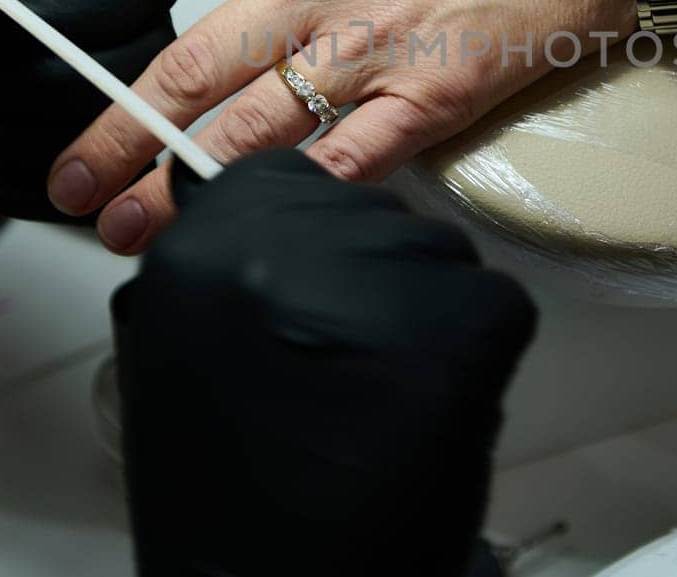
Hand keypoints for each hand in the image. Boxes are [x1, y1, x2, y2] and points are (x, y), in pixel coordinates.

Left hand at [0, 0, 636, 251]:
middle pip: (184, 70)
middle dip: (113, 136)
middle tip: (69, 185)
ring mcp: (369, 47)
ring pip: (251, 133)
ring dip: (184, 188)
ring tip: (137, 230)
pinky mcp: (429, 98)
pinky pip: (346, 160)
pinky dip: (300, 190)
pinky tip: (267, 215)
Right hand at [114, 149, 535, 576]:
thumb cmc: (234, 497)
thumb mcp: (183, 355)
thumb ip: (229, 269)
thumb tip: (275, 227)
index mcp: (202, 245)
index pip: (283, 177)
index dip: (312, 237)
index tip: (312, 285)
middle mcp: (285, 239)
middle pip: (370, 212)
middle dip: (374, 278)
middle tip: (347, 363)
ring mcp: (376, 271)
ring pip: (437, 252)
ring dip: (426, 315)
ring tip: (382, 397)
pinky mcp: (460, 319)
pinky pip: (493, 303)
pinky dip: (478, 355)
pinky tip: (426, 413)